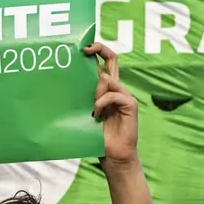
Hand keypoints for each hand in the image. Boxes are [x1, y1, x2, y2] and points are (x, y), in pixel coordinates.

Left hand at [84, 42, 138, 172]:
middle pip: (112, 59)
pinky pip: (114, 94)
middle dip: (99, 49)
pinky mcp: (130, 105)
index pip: (105, 62)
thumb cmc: (97, 136)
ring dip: (96, 91)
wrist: (113, 156)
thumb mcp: (86, 113)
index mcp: (106, 89)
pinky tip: (97, 114)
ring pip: (109, 79)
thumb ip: (84, 97)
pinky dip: (102, 103)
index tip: (82, 48)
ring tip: (91, 110)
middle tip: (85, 49)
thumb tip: (72, 80)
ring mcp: (124, 95)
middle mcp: (116, 88)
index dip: (96, 51)